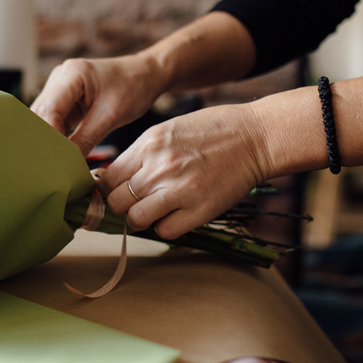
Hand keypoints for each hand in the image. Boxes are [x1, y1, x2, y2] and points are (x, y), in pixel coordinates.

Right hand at [30, 54, 166, 155]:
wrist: (147, 75)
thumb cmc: (134, 88)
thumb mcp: (111, 117)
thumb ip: (85, 140)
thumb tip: (66, 166)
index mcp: (71, 74)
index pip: (47, 110)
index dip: (47, 138)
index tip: (53, 162)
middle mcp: (60, 78)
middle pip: (39, 115)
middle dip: (44, 141)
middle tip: (49, 168)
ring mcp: (61, 88)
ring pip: (44, 119)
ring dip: (49, 140)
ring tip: (54, 164)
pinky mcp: (65, 98)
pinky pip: (55, 121)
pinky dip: (57, 137)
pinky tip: (61, 155)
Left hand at [99, 102, 271, 240]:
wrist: (255, 137)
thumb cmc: (212, 131)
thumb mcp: (168, 130)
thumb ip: (141, 154)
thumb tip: (114, 178)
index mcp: (149, 144)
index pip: (108, 178)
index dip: (109, 188)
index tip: (117, 191)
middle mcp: (159, 167)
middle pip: (116, 201)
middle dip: (122, 205)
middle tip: (136, 202)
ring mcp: (179, 190)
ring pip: (135, 220)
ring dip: (141, 219)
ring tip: (155, 211)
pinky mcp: (199, 210)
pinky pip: (165, 231)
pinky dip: (166, 227)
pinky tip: (176, 215)